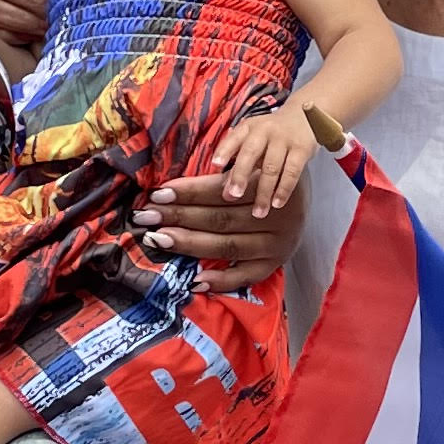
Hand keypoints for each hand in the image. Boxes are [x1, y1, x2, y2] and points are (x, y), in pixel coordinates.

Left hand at [143, 166, 310, 288]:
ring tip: (158, 239)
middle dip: (179, 216)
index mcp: (268, 184)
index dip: (189, 192)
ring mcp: (277, 244)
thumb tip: (172, 187)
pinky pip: (245, 276)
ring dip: (189, 243)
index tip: (158, 193)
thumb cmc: (262, 174)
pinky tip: (196, 281)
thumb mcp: (250, 162)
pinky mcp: (274, 263)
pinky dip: (221, 281)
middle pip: (220, 218)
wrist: (296, 191)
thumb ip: (221, 176)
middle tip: (146, 216)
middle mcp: (276, 216)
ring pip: (227, 246)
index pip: (222, 190)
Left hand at [209, 102, 319, 214]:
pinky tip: (277, 203)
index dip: (224, 151)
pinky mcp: (302, 149)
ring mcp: (284, 140)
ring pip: (272, 167)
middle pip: (250, 153)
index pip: (234, 138)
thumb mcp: (253, 141)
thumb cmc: (271, 136)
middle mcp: (264, 131)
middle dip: (241, 175)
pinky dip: (284, 189)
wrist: (304, 118)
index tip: (215, 165)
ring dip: (264, 191)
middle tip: (233, 195)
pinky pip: (292, 172)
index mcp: (248, 128)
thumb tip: (224, 192)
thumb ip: (238, 163)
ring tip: (258, 212)